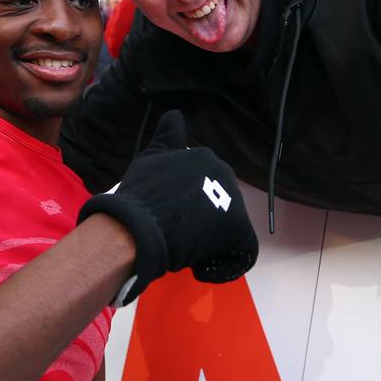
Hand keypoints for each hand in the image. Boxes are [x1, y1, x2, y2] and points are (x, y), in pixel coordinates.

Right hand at [77, 111, 257, 304]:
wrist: (139, 226)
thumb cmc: (139, 195)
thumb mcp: (151, 157)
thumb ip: (167, 137)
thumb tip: (174, 114)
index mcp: (204, 158)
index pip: (204, 184)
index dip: (188, 203)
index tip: (169, 215)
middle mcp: (223, 173)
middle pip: (218, 206)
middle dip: (200, 222)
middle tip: (174, 235)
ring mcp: (232, 200)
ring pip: (228, 229)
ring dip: (209, 242)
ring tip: (183, 252)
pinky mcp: (238, 229)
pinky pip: (241, 253)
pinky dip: (223, 264)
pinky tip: (199, 267)